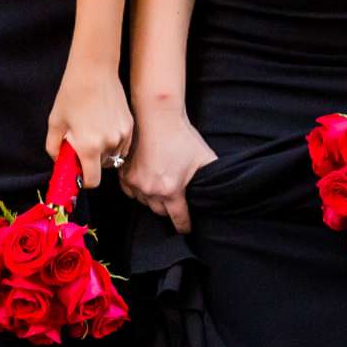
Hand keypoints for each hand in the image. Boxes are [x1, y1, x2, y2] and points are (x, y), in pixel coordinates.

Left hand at [47, 56, 134, 190]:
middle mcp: (109, 144)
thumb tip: (59, 162)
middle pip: (102, 168)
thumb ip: (54, 149)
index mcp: (89, 147)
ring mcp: (122, 135)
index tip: (78, 173)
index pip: (92, 181)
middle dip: (91, 162)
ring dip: (103, 153)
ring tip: (92, 133)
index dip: (84, 181)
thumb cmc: (72, 95)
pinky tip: (103, 128)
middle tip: (81, 144)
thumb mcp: (55, 123)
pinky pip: (122, 145)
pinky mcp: (130, 126)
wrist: (94, 70)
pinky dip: (113, 143)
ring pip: (113, 157)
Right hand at [120, 102, 214, 233]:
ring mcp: (135, 184)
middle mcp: (151, 191)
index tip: (187, 229)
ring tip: (163, 191)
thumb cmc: (182, 136)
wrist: (158, 118)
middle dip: (170, 211)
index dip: (185, 225)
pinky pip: (132, 194)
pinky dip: (140, 192)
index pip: (179, 219)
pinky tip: (148, 184)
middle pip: (161, 213)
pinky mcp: (124, 176)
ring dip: (155, 201)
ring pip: (146, 204)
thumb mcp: (204, 157)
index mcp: (171, 190)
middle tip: (177, 205)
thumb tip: (222, 191)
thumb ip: (212, 177)